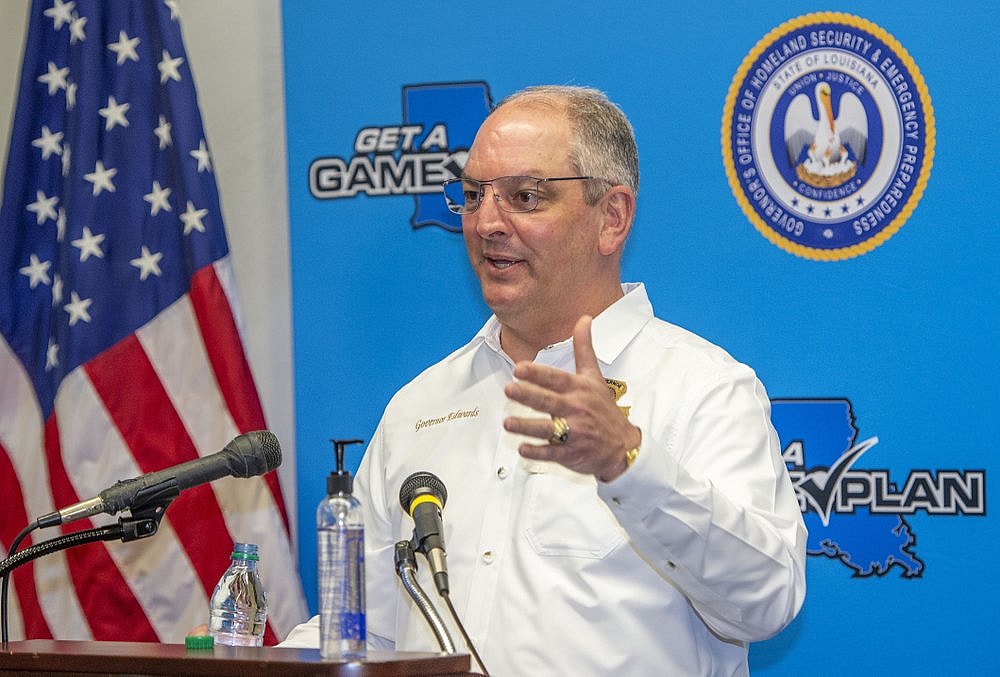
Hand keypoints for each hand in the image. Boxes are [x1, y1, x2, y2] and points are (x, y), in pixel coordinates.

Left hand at [503, 316, 640, 480]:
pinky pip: (553, 453)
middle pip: (549, 401)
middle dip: (529, 395)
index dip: (538, 374)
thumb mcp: (594, 376)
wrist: (624, 446)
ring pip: (548, 429)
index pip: (556, 379)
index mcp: (579, 389)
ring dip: (527, 426)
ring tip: (508, 422)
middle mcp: (576, 409)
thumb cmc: (604, 410)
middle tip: (510, 389)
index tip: (520, 368)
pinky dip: (537, 452)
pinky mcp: (572, 453)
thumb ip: (584, 348)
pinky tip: (523, 449)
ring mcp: (575, 432)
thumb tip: (584, 319)